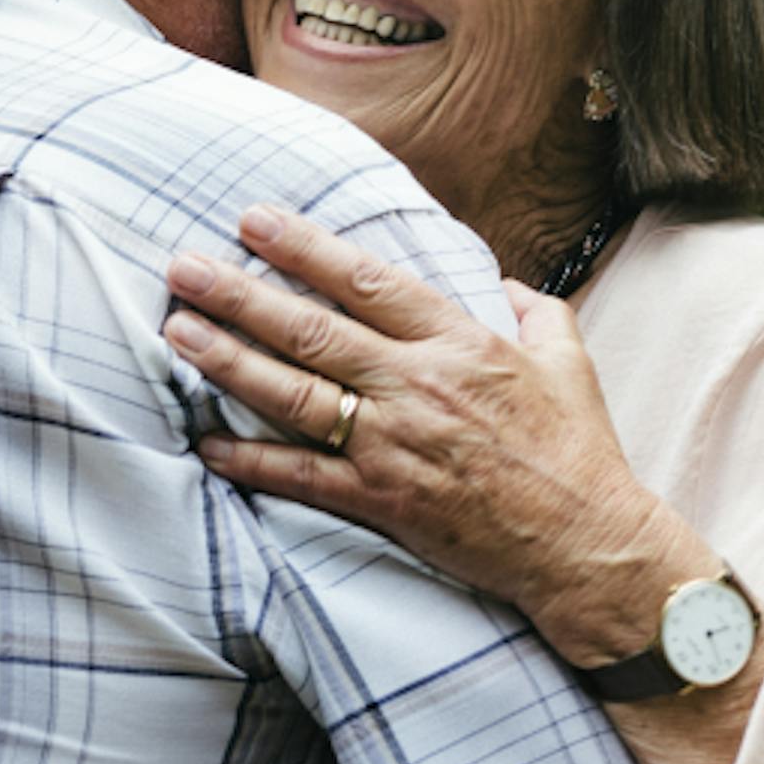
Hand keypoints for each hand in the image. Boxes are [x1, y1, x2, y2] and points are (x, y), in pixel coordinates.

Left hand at [162, 205, 722, 666]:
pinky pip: (302, 476)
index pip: (367, 281)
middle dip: (240, 293)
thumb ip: (534, 311)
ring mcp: (394, 443)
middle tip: (184, 267)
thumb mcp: (569, 362)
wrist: (586, 544)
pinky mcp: (382, 500)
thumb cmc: (578, 452)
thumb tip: (505, 283)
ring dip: (229, 360)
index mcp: (460, 342)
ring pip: (295, 393)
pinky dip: (250, 460)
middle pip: (312, 329)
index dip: (305, 247)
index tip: (256, 220)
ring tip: (178, 331)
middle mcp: (418, 385)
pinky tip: (206, 442)